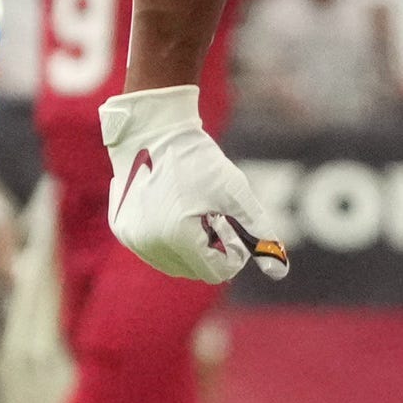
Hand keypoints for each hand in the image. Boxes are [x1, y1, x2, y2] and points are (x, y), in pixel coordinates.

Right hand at [102, 84, 289, 283]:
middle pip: (194, 271)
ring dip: (190, 247)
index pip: (216, 272)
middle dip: (211, 250)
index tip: (233, 225)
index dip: (233, 254)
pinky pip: (152, 249)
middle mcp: (150, 245)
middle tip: (214, 216)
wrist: (154, 131)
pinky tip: (173, 210)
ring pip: (173, 263)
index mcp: (179, 238)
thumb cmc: (198, 159)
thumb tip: (280, 272)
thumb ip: (259, 231)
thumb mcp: (235, 192)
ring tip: (193, 212)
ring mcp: (133, 239)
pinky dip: (168, 239)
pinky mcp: (122, 229)